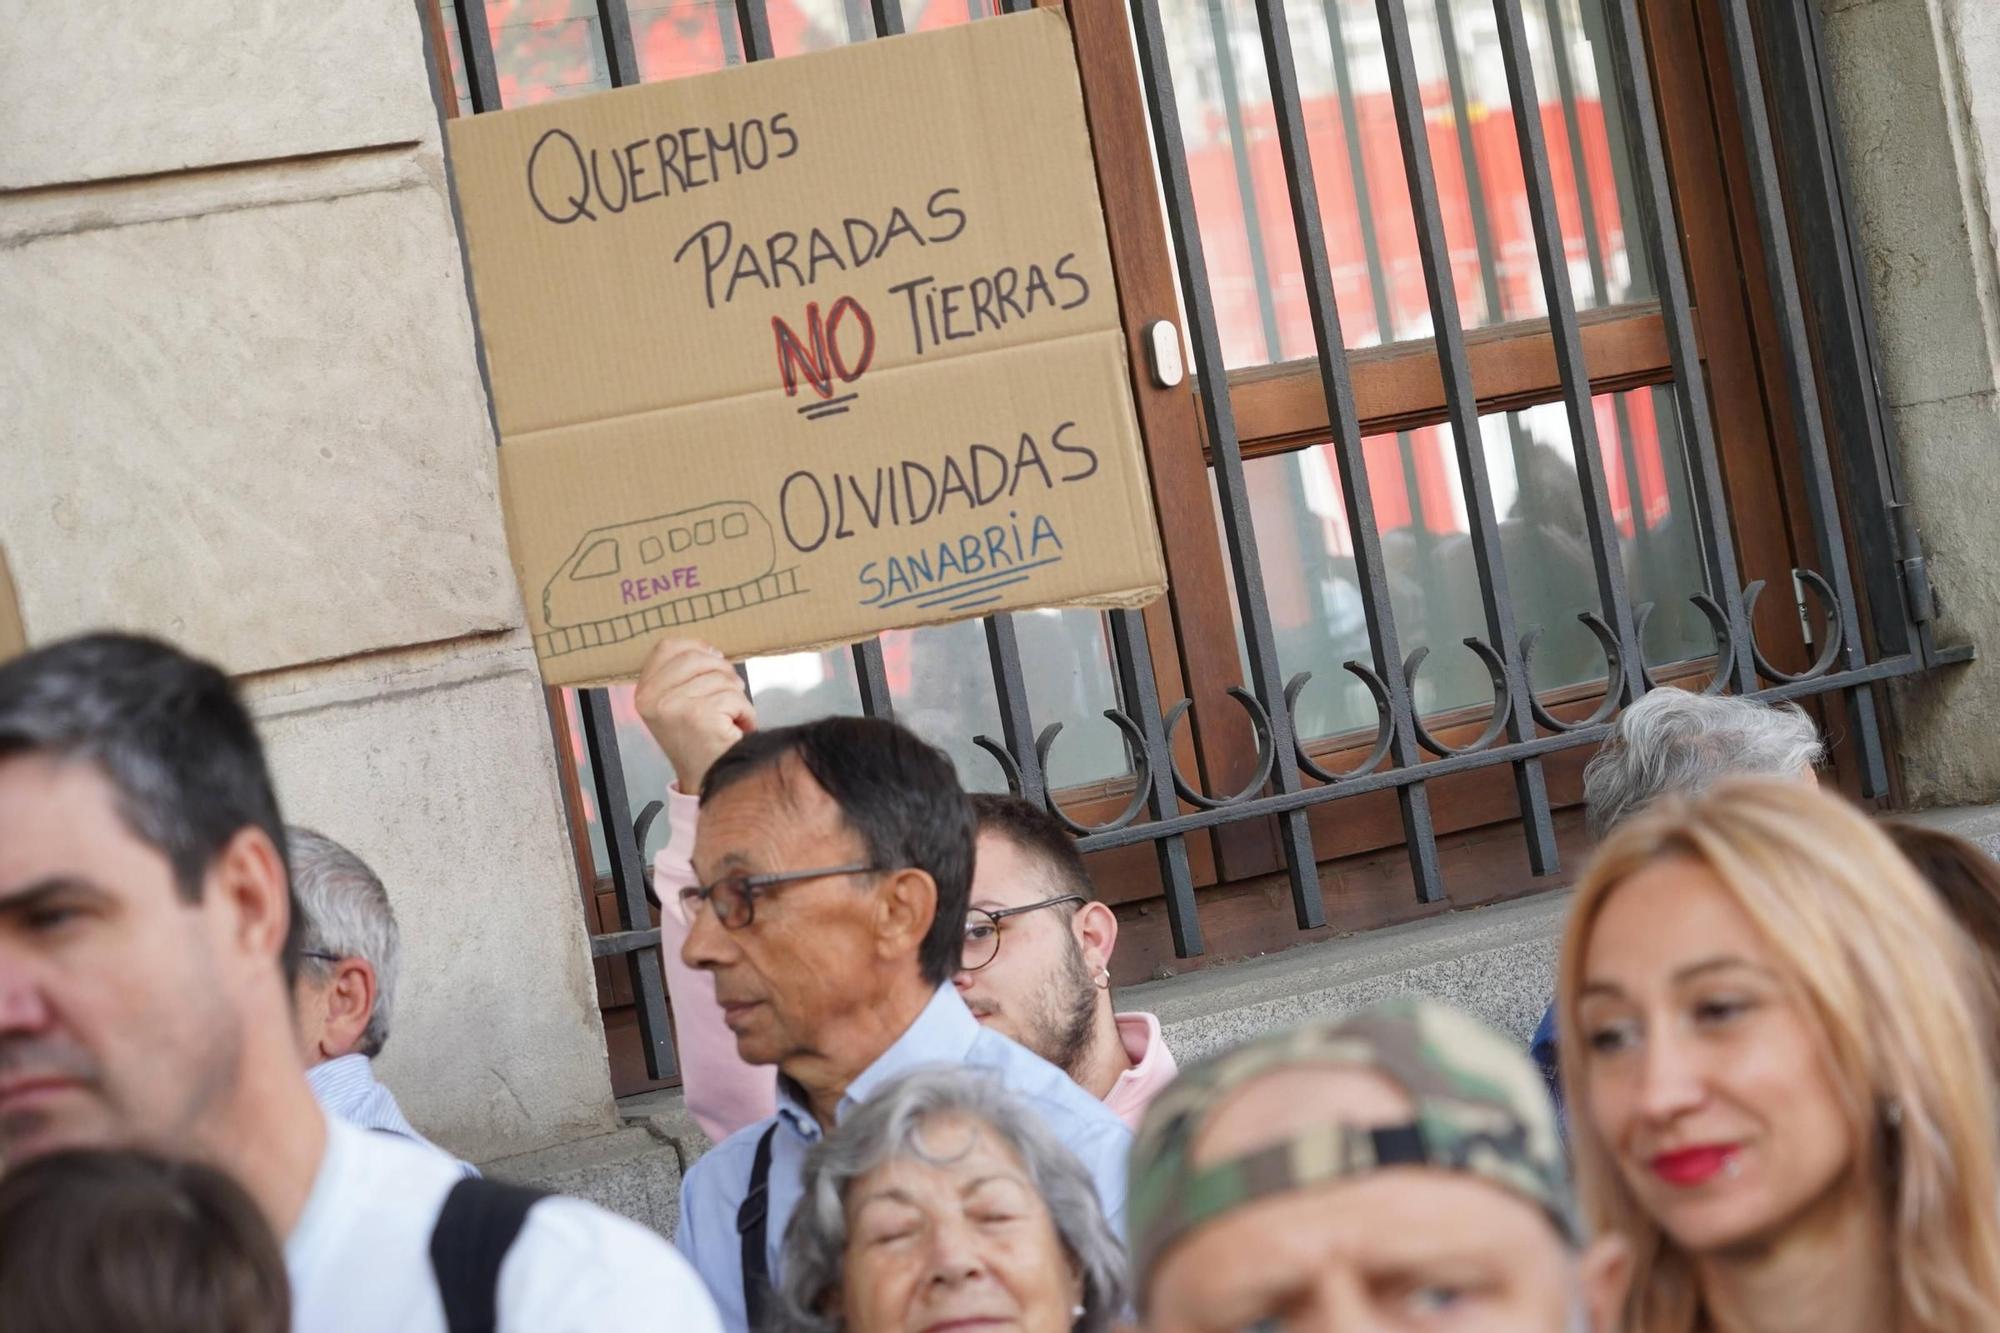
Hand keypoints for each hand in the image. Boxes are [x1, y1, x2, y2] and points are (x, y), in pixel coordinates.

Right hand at [633, 639, 755, 795]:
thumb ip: (683, 674)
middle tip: (728, 697)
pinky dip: (745, 713)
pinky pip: (735, 697)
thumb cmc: (699, 740)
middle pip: (698, 657)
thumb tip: (711, 649)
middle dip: (723, 673)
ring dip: (736, 698)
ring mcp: (672, 706)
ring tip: (728, 720)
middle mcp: (651, 698)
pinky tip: (735, 729)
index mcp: (643, 691)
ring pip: (721, 677)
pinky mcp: (698, 715)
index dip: (697, 647)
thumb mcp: (676, 703)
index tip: (714, 660)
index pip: (668, 646)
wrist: (706, 780)